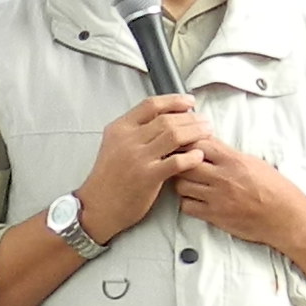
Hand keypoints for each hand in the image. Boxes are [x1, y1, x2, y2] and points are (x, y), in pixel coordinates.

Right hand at [75, 93, 212, 237]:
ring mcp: (138, 158)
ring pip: (173, 136)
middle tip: (204, 121)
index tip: (189, 102)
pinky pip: (175, 162)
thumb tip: (162, 118)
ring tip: (207, 133)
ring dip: (195, 133)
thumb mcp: (114, 145)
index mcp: (120, 128)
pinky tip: (200, 156)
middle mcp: (128, 139)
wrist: (98, 205)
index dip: (174, 101)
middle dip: (190, 118)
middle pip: (166, 119)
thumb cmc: (109, 177)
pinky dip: (191, 157)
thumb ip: (134, 131)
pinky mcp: (148, 177)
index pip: (151, 105)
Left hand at [178, 143, 305, 305]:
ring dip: (181, 182)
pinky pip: (187, 206)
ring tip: (189, 182)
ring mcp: (217, 198)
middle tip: (181, 164)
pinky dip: (187, 202)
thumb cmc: (275, 190)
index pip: (199, 143)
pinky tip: (195, 200)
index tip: (187, 145)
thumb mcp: (255, 163)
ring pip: (181, 185)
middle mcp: (222, 177)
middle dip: (180, 162)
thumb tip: (210, 145)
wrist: (286, 218)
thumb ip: (230, 155)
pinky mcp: (215, 216)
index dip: (189, 143)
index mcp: (233, 160)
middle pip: (184, 163)